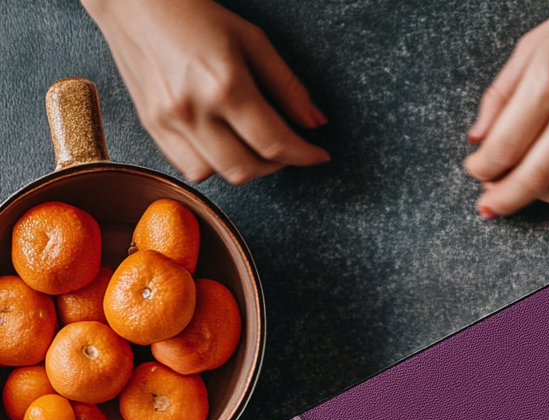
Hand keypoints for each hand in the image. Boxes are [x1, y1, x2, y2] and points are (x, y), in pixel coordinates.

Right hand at [81, 0, 329, 183]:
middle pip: (247, 168)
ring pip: (219, 174)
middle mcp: (194, 110)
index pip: (274, 143)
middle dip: (276, 164)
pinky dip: (214, 164)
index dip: (303, 155)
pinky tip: (222, 143)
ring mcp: (168, 122)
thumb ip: (287, 86)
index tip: (318, 155)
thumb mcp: (251, 40)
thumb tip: (315, 122)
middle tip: (286, 148)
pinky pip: (190, 167)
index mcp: (224, 85)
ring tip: (253, 145)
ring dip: (245, 167)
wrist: (131, 1)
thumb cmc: (193, 13)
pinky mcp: (152, 127)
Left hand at [465, 0, 548, 215]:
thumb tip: (478, 139)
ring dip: (542, 199)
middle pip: (534, 178)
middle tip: (491, 204)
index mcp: (548, 79)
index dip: (482, 169)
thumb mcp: (532, 47)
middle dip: (504, 198)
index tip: (476, 171)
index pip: (504, 147)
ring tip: (531, 188)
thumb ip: (500, 96)